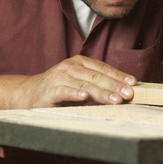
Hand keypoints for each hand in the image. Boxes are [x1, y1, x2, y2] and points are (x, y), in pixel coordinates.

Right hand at [15, 55, 135, 108]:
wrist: (28, 94)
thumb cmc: (59, 90)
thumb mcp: (80, 84)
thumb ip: (97, 85)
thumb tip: (123, 92)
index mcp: (80, 63)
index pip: (104, 68)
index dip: (119, 76)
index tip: (134, 83)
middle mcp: (71, 67)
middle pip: (97, 76)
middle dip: (116, 86)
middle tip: (130, 94)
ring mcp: (60, 77)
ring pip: (85, 84)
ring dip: (102, 92)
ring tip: (116, 100)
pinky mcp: (51, 90)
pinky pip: (65, 91)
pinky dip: (75, 94)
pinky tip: (84, 97)